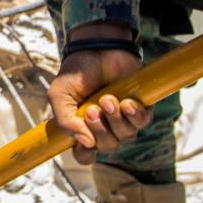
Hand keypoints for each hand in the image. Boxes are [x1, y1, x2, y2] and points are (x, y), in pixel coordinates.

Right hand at [50, 23, 151, 164]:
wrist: (96, 48)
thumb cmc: (76, 73)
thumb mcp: (59, 95)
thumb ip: (65, 121)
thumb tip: (86, 142)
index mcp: (83, 127)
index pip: (85, 154)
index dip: (85, 153)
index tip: (83, 142)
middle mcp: (105, 127)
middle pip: (108, 146)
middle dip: (100, 130)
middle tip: (93, 109)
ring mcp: (123, 118)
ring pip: (126, 136)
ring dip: (116, 120)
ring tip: (108, 99)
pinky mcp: (140, 107)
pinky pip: (142, 122)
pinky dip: (134, 115)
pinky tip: (126, 102)